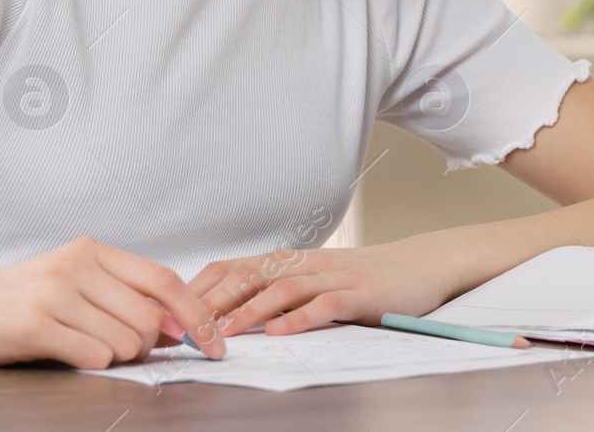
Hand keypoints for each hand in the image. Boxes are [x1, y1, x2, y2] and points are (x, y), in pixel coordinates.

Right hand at [0, 237, 225, 368]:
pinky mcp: (33, 324)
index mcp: (90, 251)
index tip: (215, 343)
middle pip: (150, 318)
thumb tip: (178, 328)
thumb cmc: (8, 304)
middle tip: (112, 351)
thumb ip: (119, 299)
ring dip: (114, 358)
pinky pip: (94, 356)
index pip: (165, 280)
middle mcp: (76, 264)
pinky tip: (61, 354)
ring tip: (78, 348)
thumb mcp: (67, 286)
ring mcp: (54, 291)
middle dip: (145, 348)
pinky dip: (89, 365)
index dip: (197, 314)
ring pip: (126, 340)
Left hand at [187, 237, 458, 337]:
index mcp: (288, 261)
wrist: (420, 266)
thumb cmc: (363, 279)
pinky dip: (299, 317)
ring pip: (281, 288)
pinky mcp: (359, 294)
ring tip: (223, 331)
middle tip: (186, 325)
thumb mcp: (314, 281)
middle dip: (214, 301)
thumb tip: (227, 314)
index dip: (201, 287)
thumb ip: (277, 292)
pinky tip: (280, 332)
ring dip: (249, 310)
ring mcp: (332, 277)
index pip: (233, 267)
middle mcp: (304, 263)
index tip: (173, 309)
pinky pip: (324, 304)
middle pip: (249, 275)